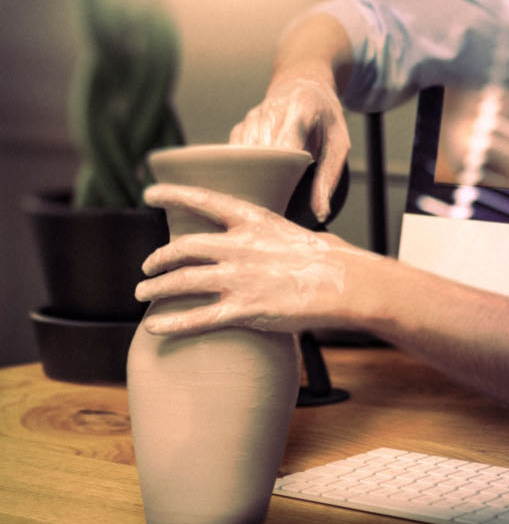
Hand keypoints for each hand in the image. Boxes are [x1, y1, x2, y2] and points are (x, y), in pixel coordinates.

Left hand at [135, 184, 377, 336]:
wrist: (350, 285)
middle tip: (148, 268)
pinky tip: (154, 328)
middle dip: (158, 258)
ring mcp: (240, 278)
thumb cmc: (336, 261)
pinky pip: (198, 318)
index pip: (205, 201)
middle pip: (184, 248)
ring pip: (182, 281)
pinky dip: (171, 324)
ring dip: (156, 289)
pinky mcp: (245, 309)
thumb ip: (282, 238)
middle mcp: (241, 247)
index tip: (150, 195)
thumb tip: (288, 240)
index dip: (173, 195)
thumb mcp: (305, 235)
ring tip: (143, 294)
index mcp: (257, 221)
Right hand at [230, 72, 348, 222]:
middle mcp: (271, 111)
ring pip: (243, 155)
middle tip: (272, 208)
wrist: (305, 83)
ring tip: (261, 200)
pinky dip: (242, 170)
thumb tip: (322, 213)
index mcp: (300, 109)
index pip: (285, 145)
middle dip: (265, 181)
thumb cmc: (326, 117)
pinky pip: (235, 153)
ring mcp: (252, 117)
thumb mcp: (339, 143)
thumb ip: (330, 177)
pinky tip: (252, 185)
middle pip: (261, 154)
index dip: (281, 172)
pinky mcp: (241, 126)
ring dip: (251, 177)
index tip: (282, 197)